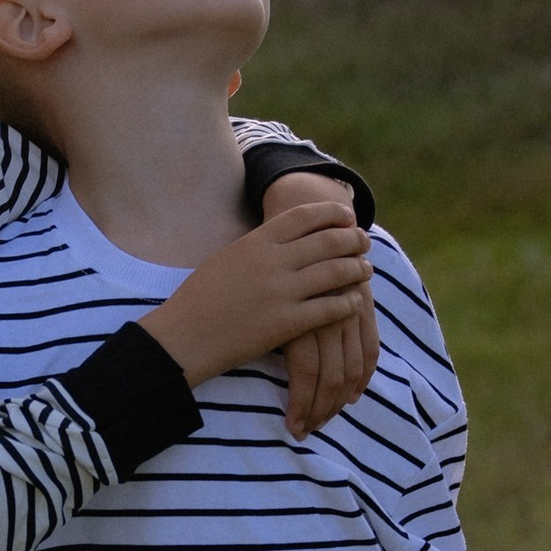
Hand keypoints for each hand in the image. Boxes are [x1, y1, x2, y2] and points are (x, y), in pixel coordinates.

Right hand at [146, 199, 369, 390]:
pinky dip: (349, 303)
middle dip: (353, 239)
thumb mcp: (227, 258)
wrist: (184, 337)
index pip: (304, 216)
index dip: (332, 213)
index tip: (348, 217)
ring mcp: (281, 292)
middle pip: (328, 241)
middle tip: (364, 242)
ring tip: (366, 270)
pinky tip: (355, 303)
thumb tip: (283, 238)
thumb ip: (258, 247)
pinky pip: (330, 309)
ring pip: (336, 272)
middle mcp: (272, 262)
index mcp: (256, 242)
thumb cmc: (200, 299)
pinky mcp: (286, 323)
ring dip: (357, 269)